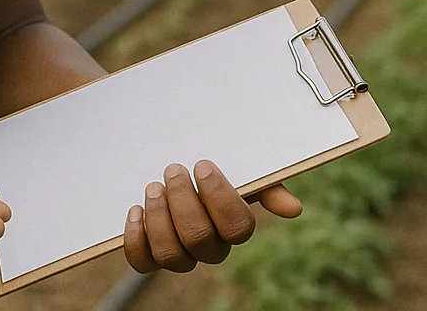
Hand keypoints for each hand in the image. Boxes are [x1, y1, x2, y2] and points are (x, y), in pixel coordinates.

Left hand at [123, 160, 301, 272]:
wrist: (172, 165)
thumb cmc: (208, 169)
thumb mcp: (238, 169)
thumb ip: (264, 184)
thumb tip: (293, 208)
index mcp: (233, 225)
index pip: (238, 227)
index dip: (220, 197)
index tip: (202, 165)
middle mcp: (209, 246)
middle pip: (200, 238)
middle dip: (183, 201)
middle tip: (173, 169)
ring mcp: (180, 253)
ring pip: (172, 255)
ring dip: (160, 218)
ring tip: (153, 187)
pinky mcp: (150, 254)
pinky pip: (143, 263)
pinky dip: (136, 239)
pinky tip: (136, 210)